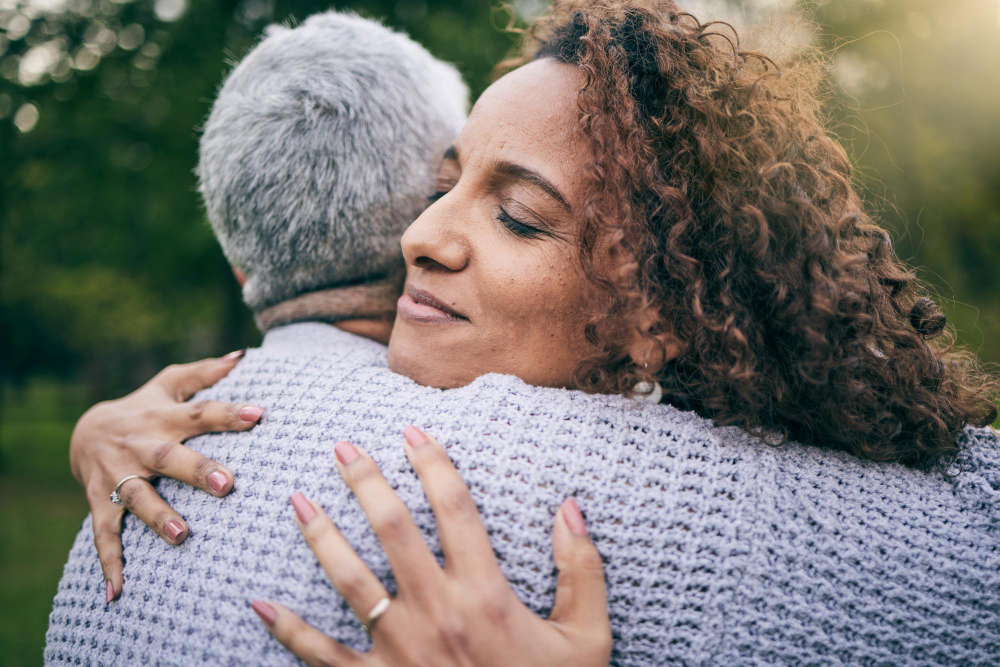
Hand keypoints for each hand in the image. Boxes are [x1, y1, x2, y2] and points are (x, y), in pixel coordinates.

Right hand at [70, 351, 264, 602]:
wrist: (84, 432)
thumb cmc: (143, 407)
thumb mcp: (168, 385)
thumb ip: (205, 373)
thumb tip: (243, 355)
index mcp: (163, 418)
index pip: (200, 413)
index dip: (228, 413)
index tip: (259, 414)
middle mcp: (141, 446)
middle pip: (169, 457)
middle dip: (196, 470)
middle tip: (227, 484)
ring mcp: (119, 476)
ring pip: (137, 498)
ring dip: (158, 516)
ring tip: (181, 534)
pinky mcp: (100, 502)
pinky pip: (104, 535)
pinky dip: (109, 563)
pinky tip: (116, 592)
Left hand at [251, 426, 611, 666]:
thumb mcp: (587, 639)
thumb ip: (580, 571)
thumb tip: (569, 509)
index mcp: (486, 594)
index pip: (456, 509)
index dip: (433, 464)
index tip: (413, 431)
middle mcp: (437, 612)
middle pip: (393, 529)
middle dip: (365, 482)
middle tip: (343, 447)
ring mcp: (400, 650)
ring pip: (350, 579)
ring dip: (321, 535)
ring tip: (298, 500)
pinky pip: (322, 655)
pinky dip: (289, 630)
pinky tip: (260, 603)